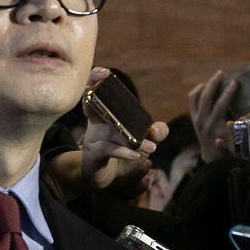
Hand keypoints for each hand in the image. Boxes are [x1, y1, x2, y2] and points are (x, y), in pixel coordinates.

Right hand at [80, 68, 168, 196]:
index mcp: (103, 114)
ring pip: (110, 131)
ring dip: (132, 138)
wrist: (102, 177)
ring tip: (151, 147)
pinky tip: (137, 155)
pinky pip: (107, 149)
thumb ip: (154, 132)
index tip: (105, 72)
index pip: (95, 92)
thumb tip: (157, 130)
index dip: (95, 80)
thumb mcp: (139, 139)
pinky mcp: (93, 155)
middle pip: (93, 104)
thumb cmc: (119, 151)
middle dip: (101, 92)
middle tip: (108, 78)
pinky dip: (123, 151)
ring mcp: (92, 139)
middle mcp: (95, 123)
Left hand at [188, 71, 237, 161]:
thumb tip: (234, 121)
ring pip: (195, 96)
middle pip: (205, 97)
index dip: (227, 93)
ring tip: (215, 78)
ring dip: (205, 85)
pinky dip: (197, 90)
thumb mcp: (231, 143)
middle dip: (214, 83)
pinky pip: (192, 99)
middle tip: (222, 73)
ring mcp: (195, 118)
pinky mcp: (192, 117)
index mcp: (213, 126)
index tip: (234, 83)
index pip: (220, 106)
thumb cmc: (225, 148)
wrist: (210, 156)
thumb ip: (232, 133)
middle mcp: (202, 121)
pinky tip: (206, 86)